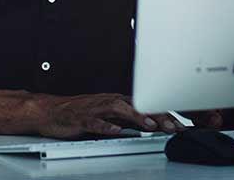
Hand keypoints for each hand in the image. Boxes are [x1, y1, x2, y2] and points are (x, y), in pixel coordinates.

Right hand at [34, 93, 185, 138]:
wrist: (53, 111)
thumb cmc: (82, 113)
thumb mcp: (110, 117)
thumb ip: (129, 120)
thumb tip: (153, 126)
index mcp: (117, 101)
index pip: (144, 105)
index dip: (163, 113)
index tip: (180, 124)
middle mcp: (108, 102)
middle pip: (136, 104)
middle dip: (156, 114)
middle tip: (173, 126)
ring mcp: (95, 109)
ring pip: (118, 109)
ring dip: (135, 117)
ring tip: (149, 126)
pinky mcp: (82, 118)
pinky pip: (95, 122)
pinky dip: (106, 126)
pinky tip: (115, 131)